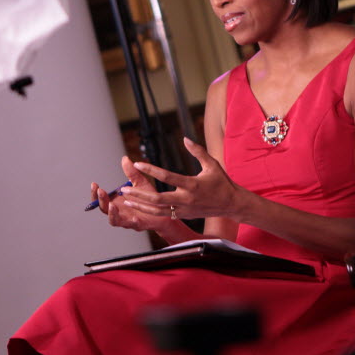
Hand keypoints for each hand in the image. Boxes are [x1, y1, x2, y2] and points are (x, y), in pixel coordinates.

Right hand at [91, 155, 171, 231]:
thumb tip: (125, 158)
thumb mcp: (140, 183)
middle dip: (101, 200)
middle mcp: (119, 211)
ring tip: (112, 205)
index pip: (101, 199)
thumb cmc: (149, 198)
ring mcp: (127, 219)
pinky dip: (132, 222)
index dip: (95, 193)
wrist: (164, 211)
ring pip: (114, 220)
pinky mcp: (138, 225)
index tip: (94, 184)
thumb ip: (132, 173)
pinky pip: (133, 225)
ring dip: (111, 213)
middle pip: (104, 209)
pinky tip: (134, 218)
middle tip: (101, 192)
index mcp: (116, 201)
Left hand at [121, 137, 240, 220]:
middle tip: (123, 188)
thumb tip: (185, 139)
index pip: (167, 176)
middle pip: (157, 199)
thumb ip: (198, 151)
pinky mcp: (184, 215)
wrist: (231, 205)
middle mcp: (186, 199)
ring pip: (158, 210)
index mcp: (192, 184)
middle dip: (139, 194)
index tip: (138, 164)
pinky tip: (139, 205)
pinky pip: (163, 214)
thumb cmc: (222, 182)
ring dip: (140, 204)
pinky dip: (150, 211)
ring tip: (126, 198)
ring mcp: (184, 209)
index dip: (151, 170)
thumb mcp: (212, 164)